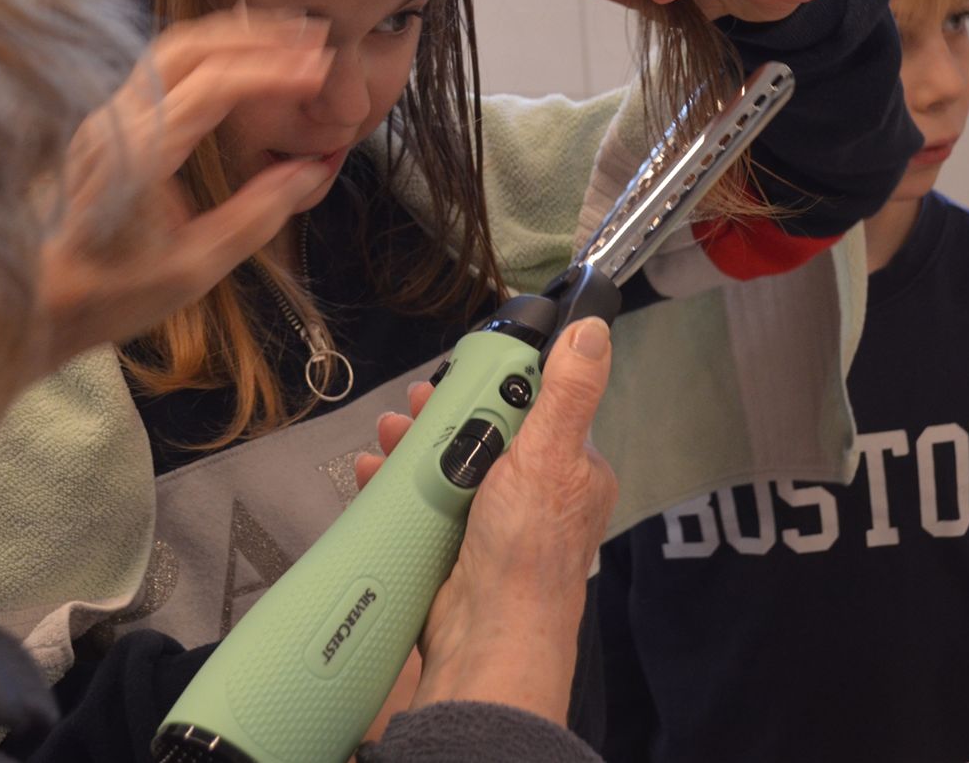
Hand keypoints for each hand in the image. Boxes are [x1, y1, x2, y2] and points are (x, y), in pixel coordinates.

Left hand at [37, 6, 336, 367]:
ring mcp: (106, 115)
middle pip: (190, 45)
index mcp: (138, 152)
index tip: (322, 70)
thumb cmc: (108, 293)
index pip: (215, 86)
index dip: (274, 71)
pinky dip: (209, 52)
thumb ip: (258, 214)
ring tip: (287, 39)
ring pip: (172, 48)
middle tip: (315, 38)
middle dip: (256, 35)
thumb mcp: (194, 268)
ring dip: (231, 36)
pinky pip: (162, 67)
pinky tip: (241, 62)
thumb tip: (314, 170)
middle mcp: (116, 119)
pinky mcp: (107, 121)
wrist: (31, 300)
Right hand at [357, 320, 618, 725]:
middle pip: (485, 432)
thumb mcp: (550, 455)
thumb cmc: (528, 552)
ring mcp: (491, 520)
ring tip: (388, 433)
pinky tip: (374, 471)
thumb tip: (594, 332)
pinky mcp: (454, 544)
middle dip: (445, 413)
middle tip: (416, 401)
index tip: (464, 371)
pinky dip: (395, 483)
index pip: (537, 406)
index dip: (498, 384)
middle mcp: (534, 493)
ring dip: (414, 444)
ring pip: (449, 464)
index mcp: (571, 469)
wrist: (485, 637)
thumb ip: (569, 393)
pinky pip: (423, 501)